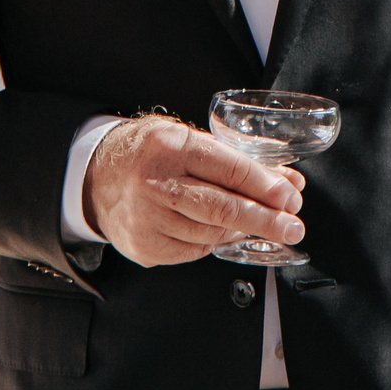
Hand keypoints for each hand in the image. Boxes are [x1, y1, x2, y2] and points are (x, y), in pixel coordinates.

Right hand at [82, 116, 304, 267]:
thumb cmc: (151, 154)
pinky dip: (216, 242)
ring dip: (243, 231)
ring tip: (262, 225)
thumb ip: (235, 158)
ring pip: (211, 233)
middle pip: (222, 208)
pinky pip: (194, 250)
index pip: (228, 168)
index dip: (265, 185)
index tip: (290, 197)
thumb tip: (285, 181)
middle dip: (265, 219)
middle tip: (293, 227)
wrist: (97, 177)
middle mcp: (155, 183)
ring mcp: (147, 218)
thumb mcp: (188, 139)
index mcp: (171, 146)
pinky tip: (226, 232)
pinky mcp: (144, 246)